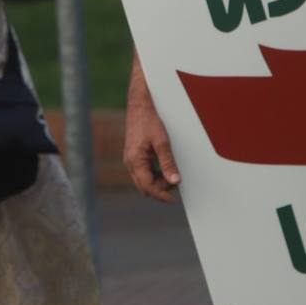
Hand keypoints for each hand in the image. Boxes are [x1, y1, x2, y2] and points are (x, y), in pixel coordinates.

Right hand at [124, 68, 180, 202]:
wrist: (140, 105)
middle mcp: (130, 163)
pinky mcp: (133, 155)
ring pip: (143, 180)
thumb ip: (168, 163)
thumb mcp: (162, 142)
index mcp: (135, 161)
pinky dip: (154, 174)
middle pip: (144, 186)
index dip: (161, 195)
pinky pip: (143, 171)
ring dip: (157, 181)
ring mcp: (131, 159)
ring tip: (171, 173)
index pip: (148, 187)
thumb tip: (175, 181)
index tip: (173, 200)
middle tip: (175, 182)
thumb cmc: (149, 121)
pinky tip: (164, 167)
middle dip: (160, 189)